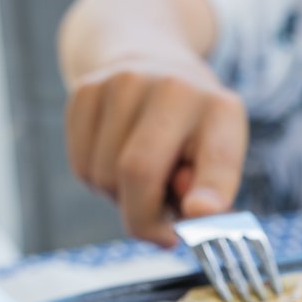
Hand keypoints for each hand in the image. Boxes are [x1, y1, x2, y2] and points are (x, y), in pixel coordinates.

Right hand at [65, 56, 247, 244]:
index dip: (209, 190)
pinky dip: (97, 182)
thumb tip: (194, 210)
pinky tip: (117, 162)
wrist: (154, 67)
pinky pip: (81, 165)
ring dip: (120, 198)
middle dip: (144, 220)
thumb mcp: (218, 158)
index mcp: (221, 111)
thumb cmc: (193, 133)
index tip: (199, 212)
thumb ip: (211, 191)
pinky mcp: (86, 89)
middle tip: (161, 234)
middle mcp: (174, 88)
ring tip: (144, 180)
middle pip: (138, 172)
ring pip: (103, 177)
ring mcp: (124, 83)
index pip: (217, 158)